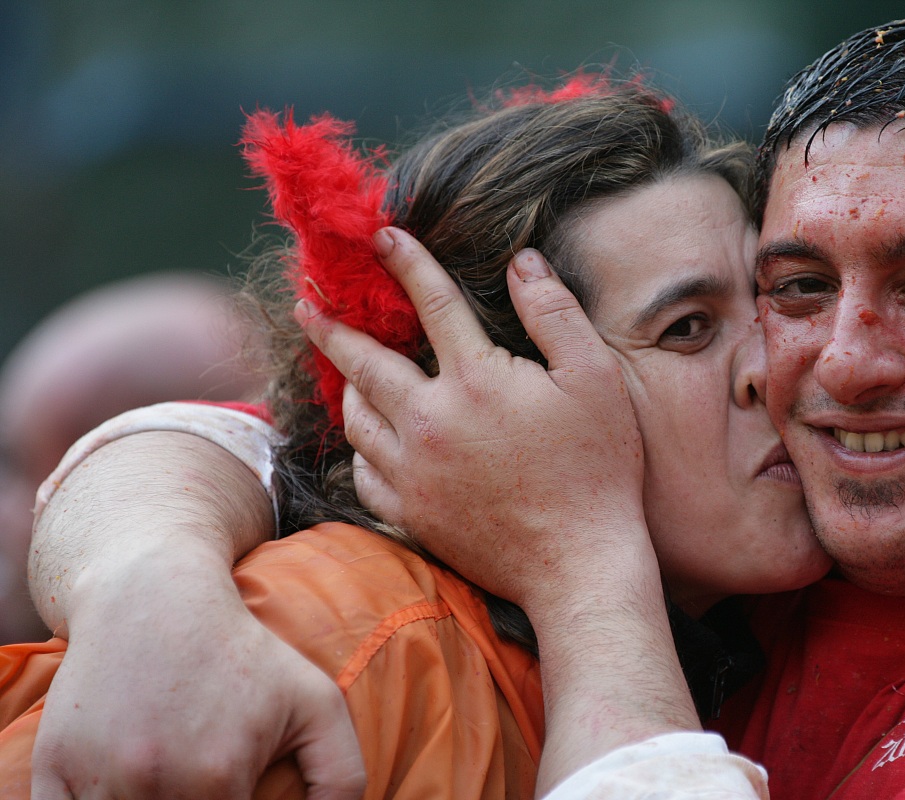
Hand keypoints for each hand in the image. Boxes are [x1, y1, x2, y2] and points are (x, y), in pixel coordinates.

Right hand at [26, 431, 364, 798]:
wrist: (153, 596)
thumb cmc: (242, 651)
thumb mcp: (315, 701)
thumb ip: (341, 774)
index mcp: (218, 778)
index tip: (234, 793)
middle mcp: (152, 785)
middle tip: (202, 781)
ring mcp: (96, 778)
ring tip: (166, 777)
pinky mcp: (53, 769)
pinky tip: (122, 783)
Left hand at [299, 228, 648, 611]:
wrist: (579, 564)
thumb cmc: (597, 468)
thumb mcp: (595, 376)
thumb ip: (553, 312)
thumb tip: (522, 263)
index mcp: (474, 380)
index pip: (431, 302)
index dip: (406, 262)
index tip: (383, 236)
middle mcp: (430, 422)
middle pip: (364, 362)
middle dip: (332, 327)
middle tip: (307, 306)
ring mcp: (414, 473)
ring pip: (356, 419)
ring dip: (346, 387)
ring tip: (344, 372)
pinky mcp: (411, 514)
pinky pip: (364, 474)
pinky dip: (362, 450)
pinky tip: (371, 441)